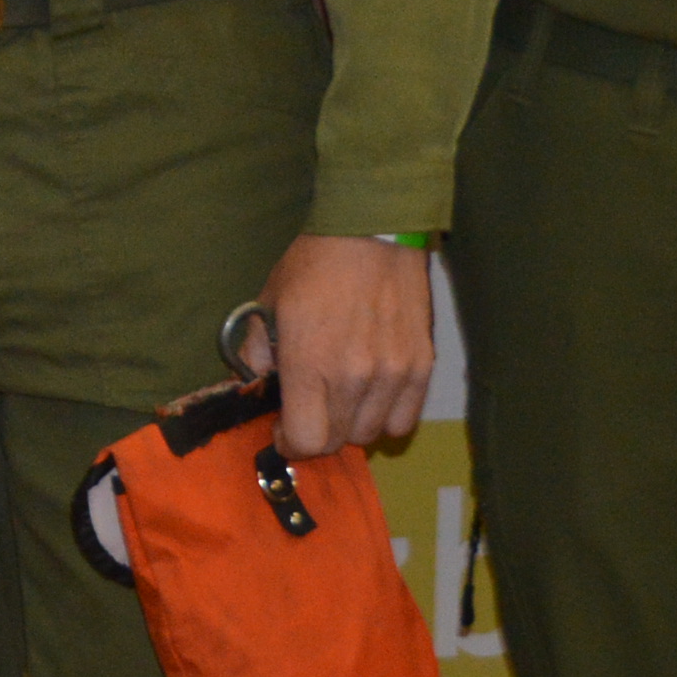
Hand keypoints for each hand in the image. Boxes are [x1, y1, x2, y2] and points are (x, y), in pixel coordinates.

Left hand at [256, 233, 434, 460]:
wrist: (372, 232)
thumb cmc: (314, 265)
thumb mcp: (269, 303)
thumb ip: (257, 353)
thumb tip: (255, 388)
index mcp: (309, 363)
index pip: (305, 440)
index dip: (290, 444)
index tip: (283, 432)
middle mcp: (354, 376)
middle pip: (337, 442)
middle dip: (317, 434)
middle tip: (310, 411)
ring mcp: (392, 373)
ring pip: (370, 434)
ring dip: (351, 425)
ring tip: (340, 399)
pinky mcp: (422, 366)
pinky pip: (404, 420)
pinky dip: (385, 417)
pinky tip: (371, 396)